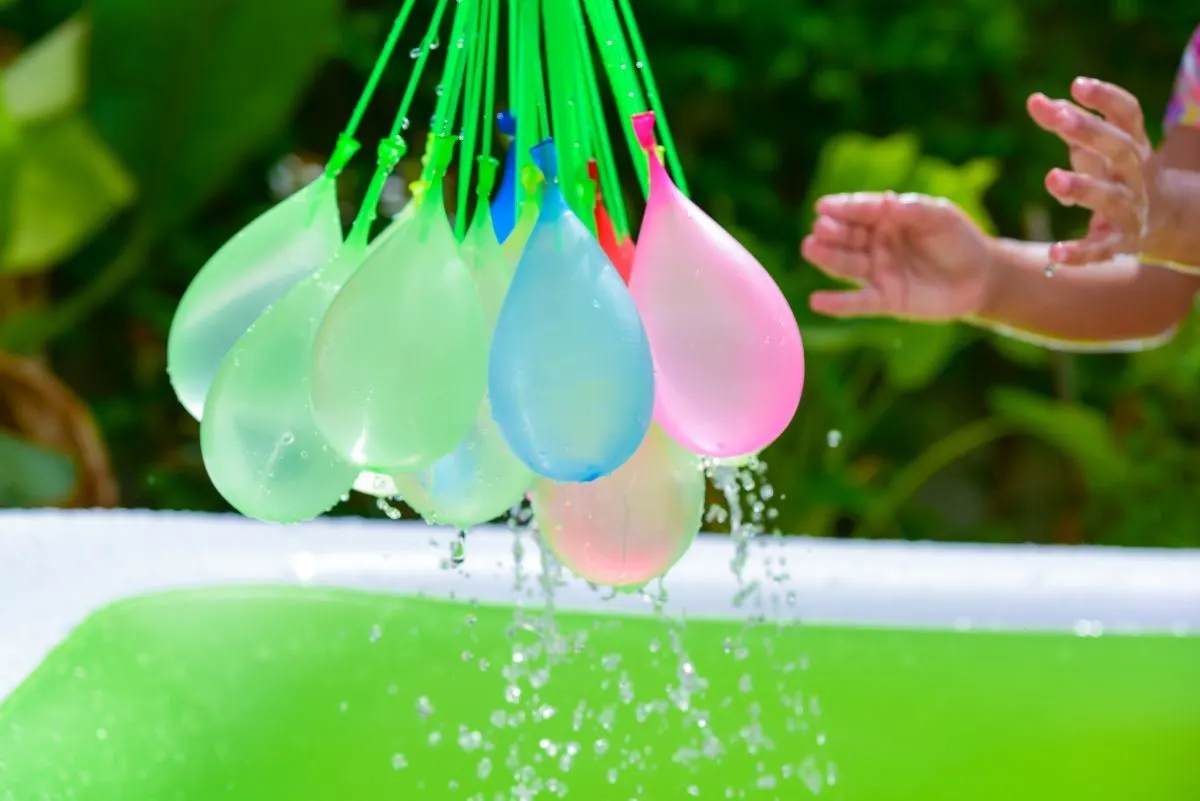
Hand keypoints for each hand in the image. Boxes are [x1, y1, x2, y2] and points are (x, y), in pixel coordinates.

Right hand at [801, 191, 995, 319]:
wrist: (979, 277)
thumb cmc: (958, 240)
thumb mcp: (942, 217)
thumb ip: (916, 210)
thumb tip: (887, 202)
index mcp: (886, 218)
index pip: (860, 210)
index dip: (843, 208)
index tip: (823, 206)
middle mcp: (875, 244)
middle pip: (847, 237)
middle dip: (832, 232)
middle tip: (820, 228)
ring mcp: (878, 272)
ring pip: (847, 265)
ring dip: (827, 258)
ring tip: (810, 249)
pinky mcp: (885, 300)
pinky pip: (858, 302)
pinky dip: (837, 304)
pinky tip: (817, 302)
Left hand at [1027, 77, 1154, 264]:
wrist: (1164, 220)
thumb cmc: (1116, 173)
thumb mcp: (1093, 147)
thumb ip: (1064, 123)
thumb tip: (1034, 100)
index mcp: (1132, 145)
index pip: (1128, 114)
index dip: (1106, 98)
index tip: (1078, 84)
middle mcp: (1136, 174)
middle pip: (1120, 150)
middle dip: (1091, 133)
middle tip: (1061, 119)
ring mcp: (1130, 208)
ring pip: (1110, 198)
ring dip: (1082, 188)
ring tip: (1051, 178)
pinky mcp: (1119, 242)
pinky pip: (1100, 248)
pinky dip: (1078, 252)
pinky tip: (1054, 253)